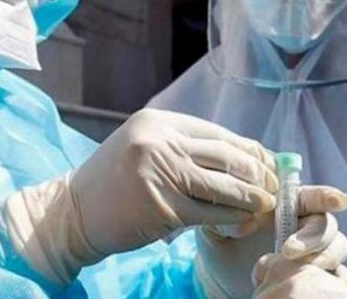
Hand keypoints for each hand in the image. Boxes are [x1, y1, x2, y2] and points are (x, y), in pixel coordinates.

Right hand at [0, 108, 276, 284]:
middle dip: (258, 174)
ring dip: (253, 198)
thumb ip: (181, 147)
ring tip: (266, 206)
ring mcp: (161, 173)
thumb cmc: (112, 183)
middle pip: (228, 156)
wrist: (73, 212)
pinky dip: (234, 219)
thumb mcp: (142, 148)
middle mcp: (159, 141)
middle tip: (273, 188)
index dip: (249, 150)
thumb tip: (240, 158)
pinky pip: (212, 213)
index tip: (267, 164)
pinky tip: (244, 223)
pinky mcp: (164, 207)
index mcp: (157, 121)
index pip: (217, 133)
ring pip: (225, 186)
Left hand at [195, 185, 346, 298]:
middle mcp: (303, 225)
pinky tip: (318, 283)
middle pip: (327, 225)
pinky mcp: (316, 276)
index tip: (339, 200)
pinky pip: (341, 277)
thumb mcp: (214, 225)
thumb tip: (249, 222)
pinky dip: (335, 279)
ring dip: (324, 258)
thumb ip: (227, 216)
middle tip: (289, 251)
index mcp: (283, 205)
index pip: (311, 196)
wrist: (220, 275)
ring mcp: (313, 251)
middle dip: (315, 237)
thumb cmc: (219, 241)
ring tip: (295, 270)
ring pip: (337, 249)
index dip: (327, 195)